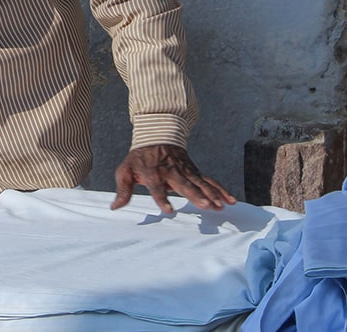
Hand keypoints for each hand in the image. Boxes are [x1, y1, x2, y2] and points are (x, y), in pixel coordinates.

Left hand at [111, 144, 236, 213]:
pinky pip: (210, 181)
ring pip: (201, 184)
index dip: (162, 199)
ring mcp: (186, 171)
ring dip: (212, 195)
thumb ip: (123, 190)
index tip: (169, 211)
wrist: (157, 136)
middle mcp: (172, 173)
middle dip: (197, 196)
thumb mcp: (125, 171)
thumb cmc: (139, 158)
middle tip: (208, 206)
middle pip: (185, 186)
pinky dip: (221, 190)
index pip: (157, 188)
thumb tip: (115, 207)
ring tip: (222, 206)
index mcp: (153, 174)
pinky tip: (230, 201)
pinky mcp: (195, 172)